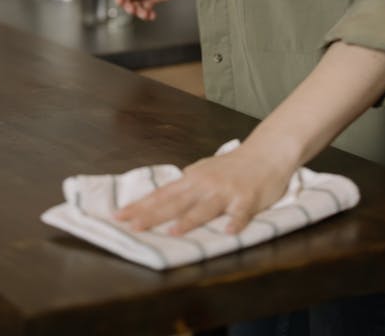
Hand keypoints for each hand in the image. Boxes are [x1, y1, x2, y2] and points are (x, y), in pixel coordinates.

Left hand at [115, 141, 294, 234]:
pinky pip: (241, 213)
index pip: (161, 194)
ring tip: (172, 232)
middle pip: (176, 202)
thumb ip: (184, 188)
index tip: (118, 216)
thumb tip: (158, 201)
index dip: (140, 206)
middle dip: (153, 215)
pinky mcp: (248, 198)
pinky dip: (235, 223)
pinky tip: (228, 232)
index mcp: (192, 179)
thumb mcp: (203, 172)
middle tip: (132, 226)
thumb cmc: (232, 167)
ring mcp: (226, 191)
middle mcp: (205, 184)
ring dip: (189, 220)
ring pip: (205, 208)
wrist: (266, 152)